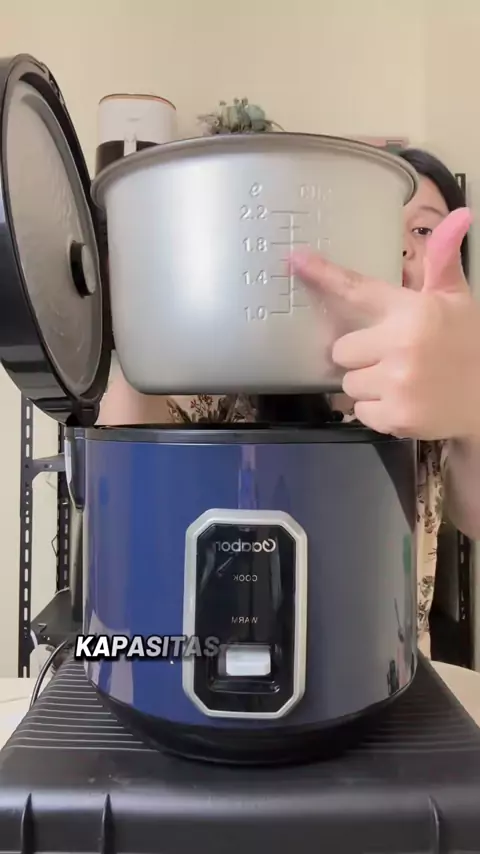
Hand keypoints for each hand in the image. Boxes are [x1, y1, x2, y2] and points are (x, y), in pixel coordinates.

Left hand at [290, 208, 479, 439]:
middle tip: (393, 358)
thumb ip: (442, 262)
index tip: (295, 259)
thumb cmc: (467, 345)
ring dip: (368, 386)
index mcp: (412, 310)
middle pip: (342, 350)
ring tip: (403, 382)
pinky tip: (405, 402)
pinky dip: (377, 412)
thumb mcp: (457, 301)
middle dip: (361, 356)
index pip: (358, 288)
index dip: (324, 274)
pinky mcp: (395, 417)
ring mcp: (397, 383)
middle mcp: (401, 344)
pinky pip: (359, 411)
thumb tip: (459, 215)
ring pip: (349, 384)